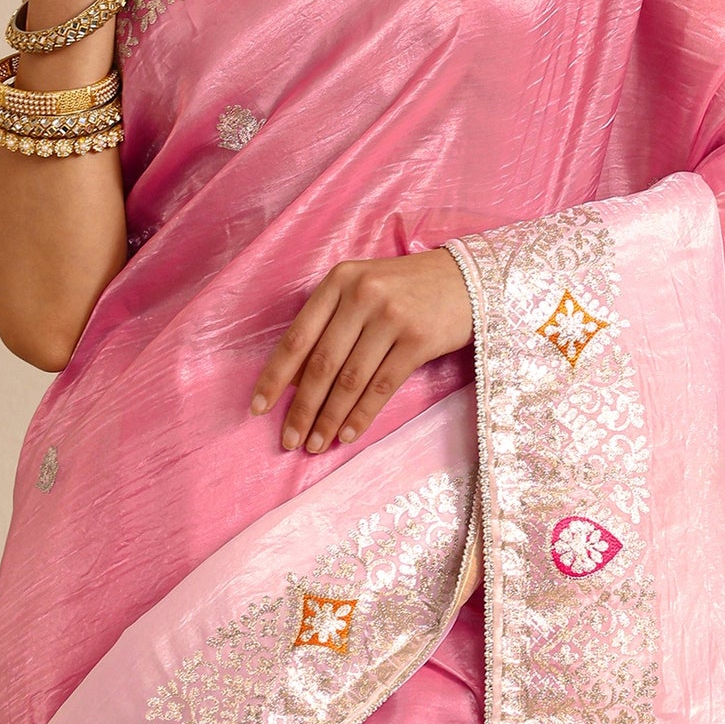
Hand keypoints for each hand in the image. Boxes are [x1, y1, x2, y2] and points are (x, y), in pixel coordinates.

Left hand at [249, 249, 473, 454]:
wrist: (465, 280)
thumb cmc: (404, 288)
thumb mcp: (361, 290)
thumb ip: (328, 324)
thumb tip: (291, 380)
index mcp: (339, 281)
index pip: (297, 336)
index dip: (275, 377)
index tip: (259, 408)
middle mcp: (362, 295)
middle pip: (322, 364)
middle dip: (302, 408)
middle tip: (289, 439)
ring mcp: (391, 317)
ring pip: (350, 380)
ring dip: (329, 418)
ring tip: (316, 444)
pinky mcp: (417, 340)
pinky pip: (382, 387)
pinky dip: (361, 415)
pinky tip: (347, 434)